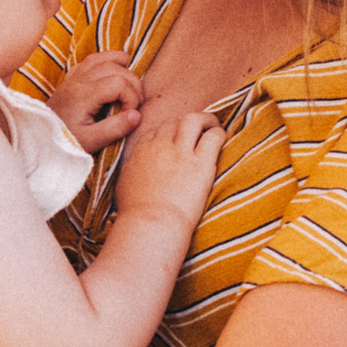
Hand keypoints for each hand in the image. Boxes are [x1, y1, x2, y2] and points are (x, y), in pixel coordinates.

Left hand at [48, 50, 144, 151]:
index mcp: (84, 95)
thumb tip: (137, 115)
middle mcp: (80, 80)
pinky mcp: (72, 77)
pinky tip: (114, 72)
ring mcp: (75, 76)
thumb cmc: (66, 139)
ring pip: (104, 58)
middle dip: (133, 84)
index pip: (119, 83)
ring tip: (130, 87)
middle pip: (116, 68)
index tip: (131, 115)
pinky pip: (92, 59)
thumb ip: (115, 128)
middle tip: (134, 105)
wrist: (40, 137)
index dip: (132, 97)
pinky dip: (108, 61)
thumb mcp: (91, 141)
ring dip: (123, 68)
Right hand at [113, 111, 222, 231]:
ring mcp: (180, 153)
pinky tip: (222, 138)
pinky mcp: (200, 165)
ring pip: (193, 120)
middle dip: (186, 124)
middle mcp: (160, 146)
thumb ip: (132, 170)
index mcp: (141, 151)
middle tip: (197, 131)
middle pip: (174, 122)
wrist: (149, 226)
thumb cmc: (135, 214)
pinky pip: (213, 137)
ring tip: (213, 125)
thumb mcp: (124, 185)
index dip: (168, 132)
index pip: (156, 130)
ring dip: (205, 120)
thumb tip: (136, 171)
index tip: (176, 139)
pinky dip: (219, 133)